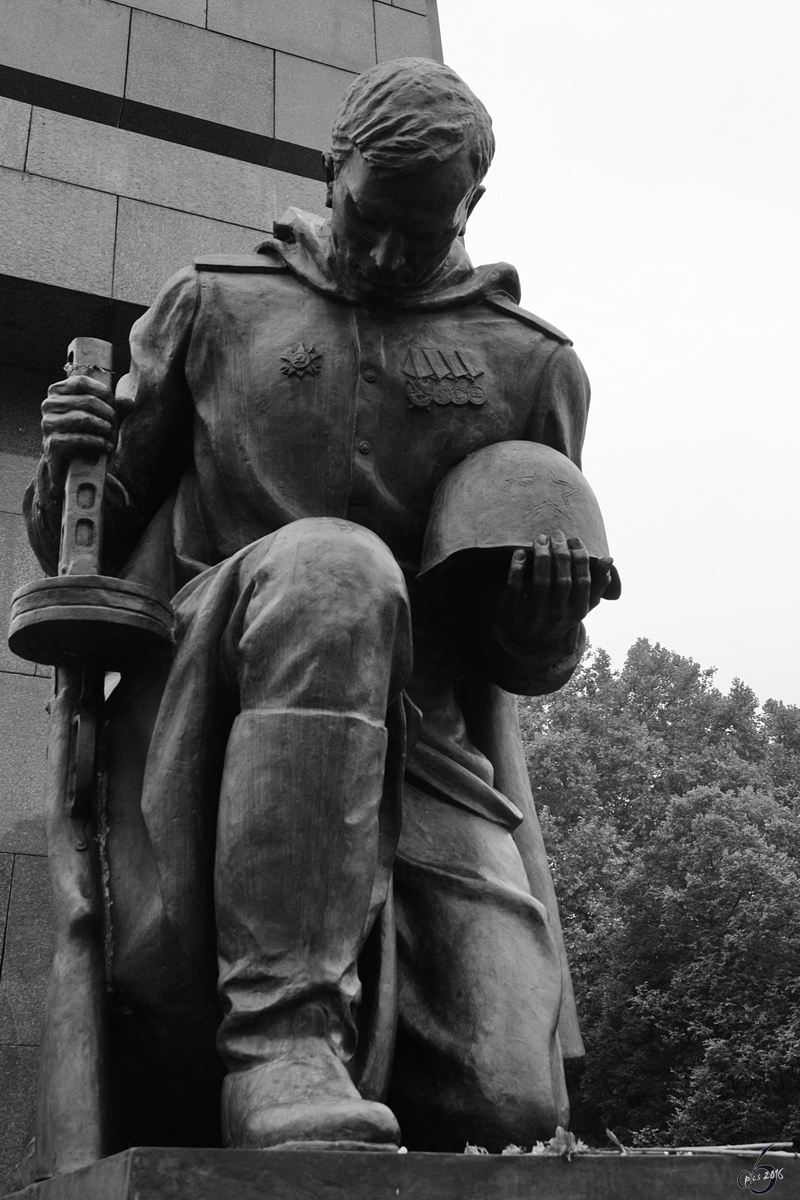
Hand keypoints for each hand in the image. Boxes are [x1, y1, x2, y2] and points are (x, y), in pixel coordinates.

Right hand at [41, 375, 116, 494]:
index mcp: (57, 392)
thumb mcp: (102, 419)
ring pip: (82, 418)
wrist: (71, 468)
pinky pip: (78, 439)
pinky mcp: (52, 443)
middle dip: (107, 412)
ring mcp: (48, 424)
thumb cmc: (86, 436)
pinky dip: (97, 443)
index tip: (113, 403)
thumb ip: (115, 408)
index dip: (102, 391)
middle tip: (114, 423)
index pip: (80, 382)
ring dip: (103, 427)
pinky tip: (107, 447)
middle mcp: (49, 405)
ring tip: (111, 435)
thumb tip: (128, 402)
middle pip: (85, 400)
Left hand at [491, 531, 613, 649]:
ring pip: (540, 582)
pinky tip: (520, 553)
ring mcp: (535, 617)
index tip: (575, 539)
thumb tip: (609, 559)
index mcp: (577, 613)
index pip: (583, 582)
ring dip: (541, 557)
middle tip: (557, 534)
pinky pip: (515, 588)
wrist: (527, 641)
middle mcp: (557, 617)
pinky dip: (518, 568)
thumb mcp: (579, 604)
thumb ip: (596, 584)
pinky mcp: (513, 614)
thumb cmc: (558, 614)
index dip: (580, 558)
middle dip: (560, 554)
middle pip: (562, 581)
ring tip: (540, 539)